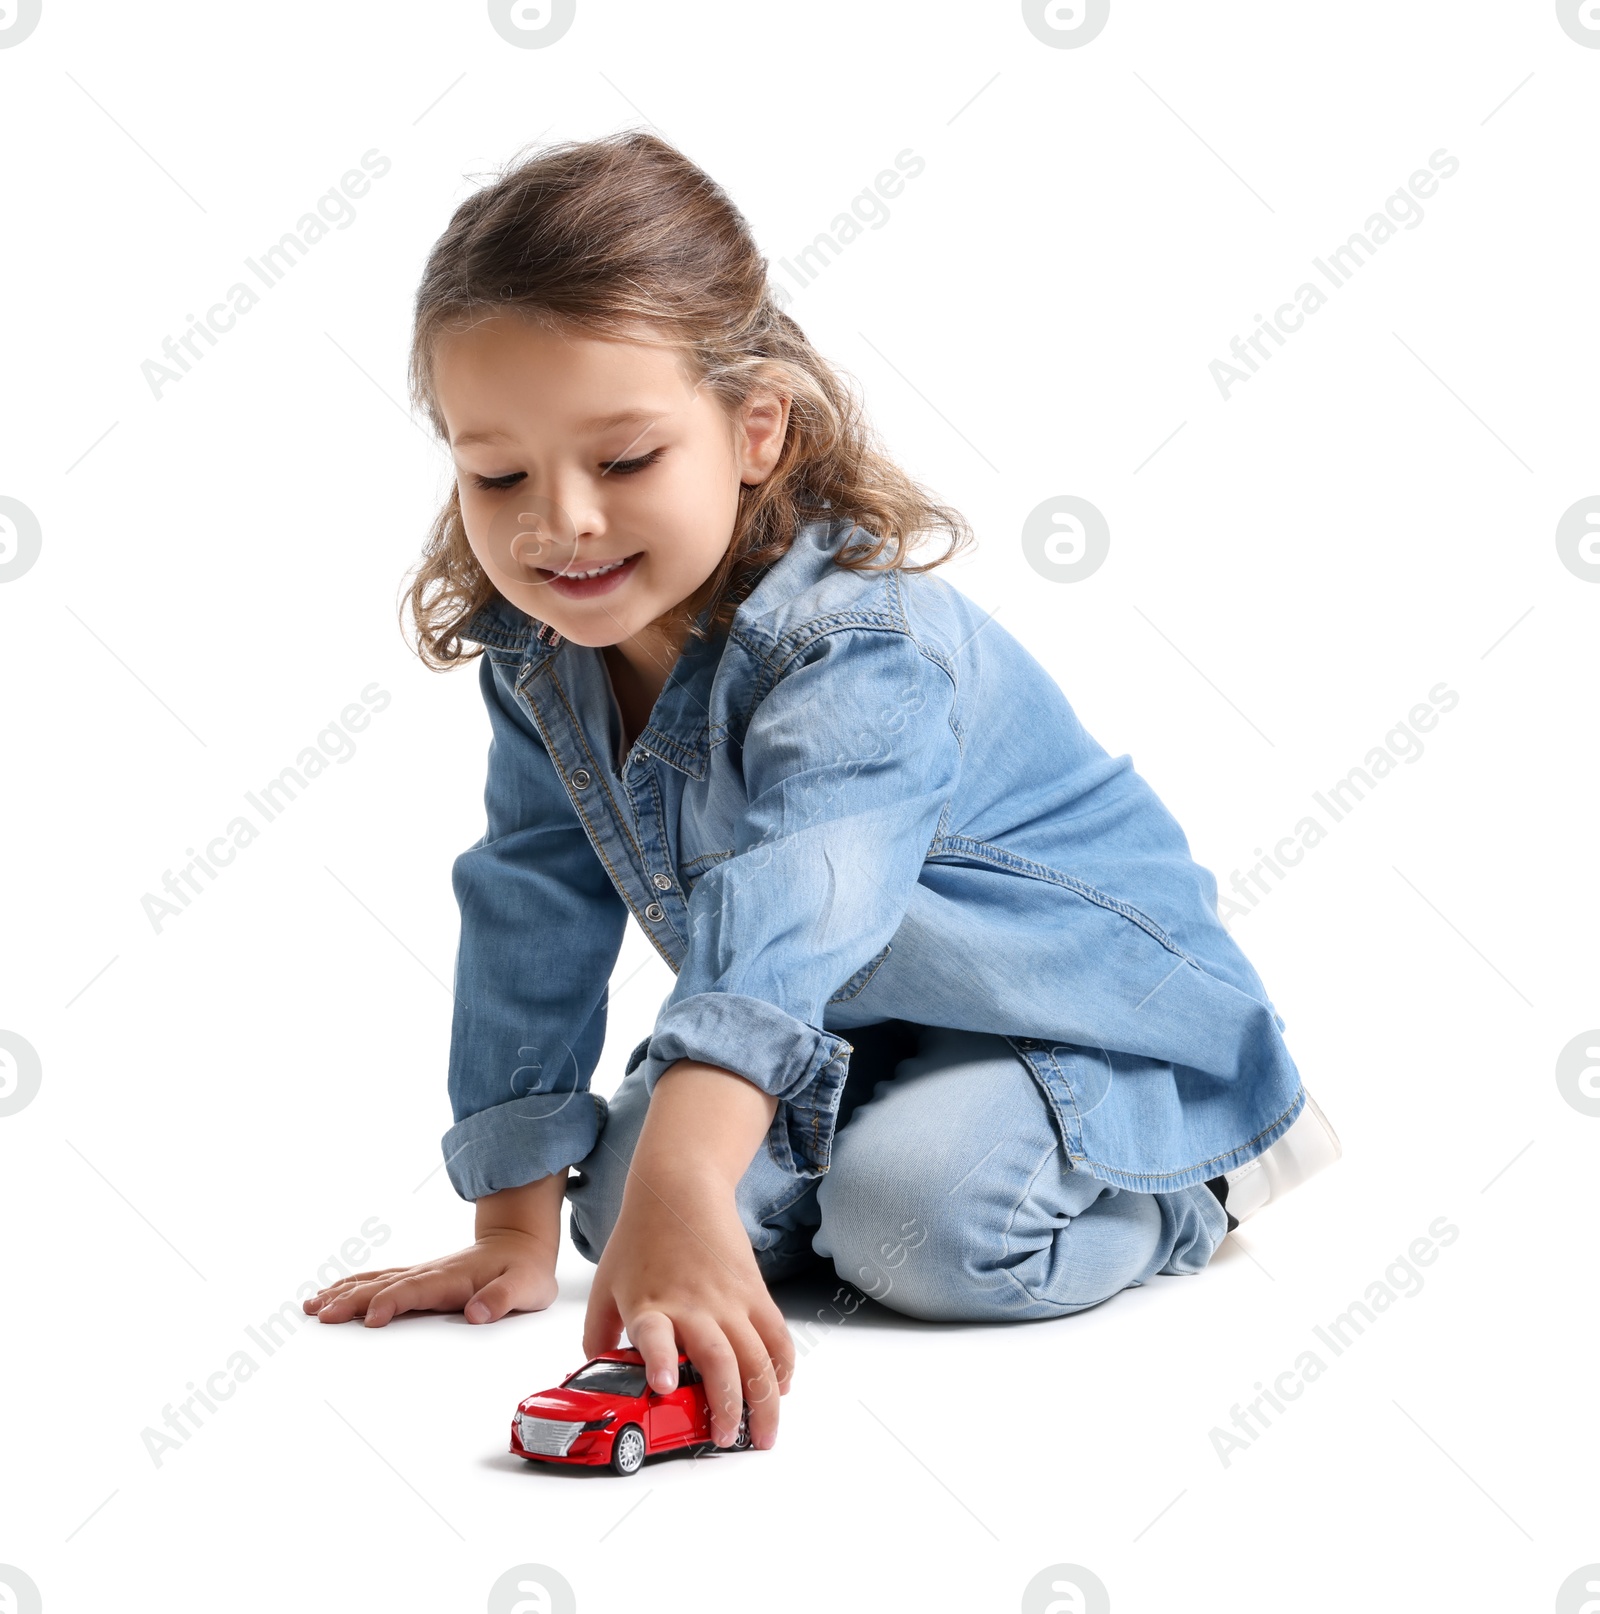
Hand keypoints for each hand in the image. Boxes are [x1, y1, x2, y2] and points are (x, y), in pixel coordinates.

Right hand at [305, 1169, 565, 1326]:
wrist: (522, 1243)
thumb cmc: (524, 1269)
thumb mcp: (526, 1287)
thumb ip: (502, 1299)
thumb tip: (477, 1313)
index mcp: (451, 1278)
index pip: (413, 1290)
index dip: (390, 1303)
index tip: (368, 1319)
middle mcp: (430, 1273)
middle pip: (383, 1285)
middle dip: (350, 1299)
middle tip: (320, 1313)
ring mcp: (422, 1273)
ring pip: (376, 1280)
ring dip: (344, 1291)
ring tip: (313, 1304)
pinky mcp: (420, 1277)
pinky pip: (380, 1279)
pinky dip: (354, 1285)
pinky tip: (335, 1292)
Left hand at [581, 1062, 793, 1450]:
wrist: (679, 1188)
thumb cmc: (639, 1239)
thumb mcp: (604, 1286)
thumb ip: (597, 1335)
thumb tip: (598, 1377)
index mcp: (650, 1306)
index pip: (654, 1336)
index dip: (657, 1361)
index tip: (661, 1383)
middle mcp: (692, 1306)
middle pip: (719, 1360)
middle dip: (727, 1406)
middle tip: (725, 1439)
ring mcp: (729, 1299)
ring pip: (757, 1356)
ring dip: (765, 1399)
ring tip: (764, 1434)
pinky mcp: (753, 1290)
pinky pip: (776, 1334)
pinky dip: (783, 1365)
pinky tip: (781, 1387)